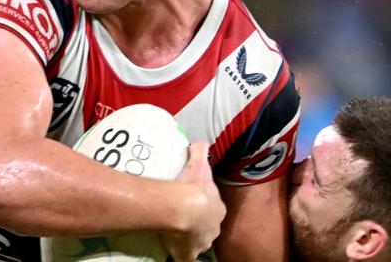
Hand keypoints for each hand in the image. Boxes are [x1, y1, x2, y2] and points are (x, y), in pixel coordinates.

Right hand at [160, 140, 225, 261]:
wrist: (181, 208)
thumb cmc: (192, 186)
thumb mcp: (199, 163)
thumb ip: (200, 150)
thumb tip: (200, 141)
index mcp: (218, 210)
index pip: (212, 207)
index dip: (203, 204)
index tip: (193, 200)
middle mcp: (213, 229)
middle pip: (206, 226)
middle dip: (198, 223)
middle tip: (183, 215)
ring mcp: (201, 244)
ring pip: (197, 241)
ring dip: (189, 237)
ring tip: (175, 229)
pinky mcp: (187, 255)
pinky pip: (184, 256)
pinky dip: (180, 254)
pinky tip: (172, 249)